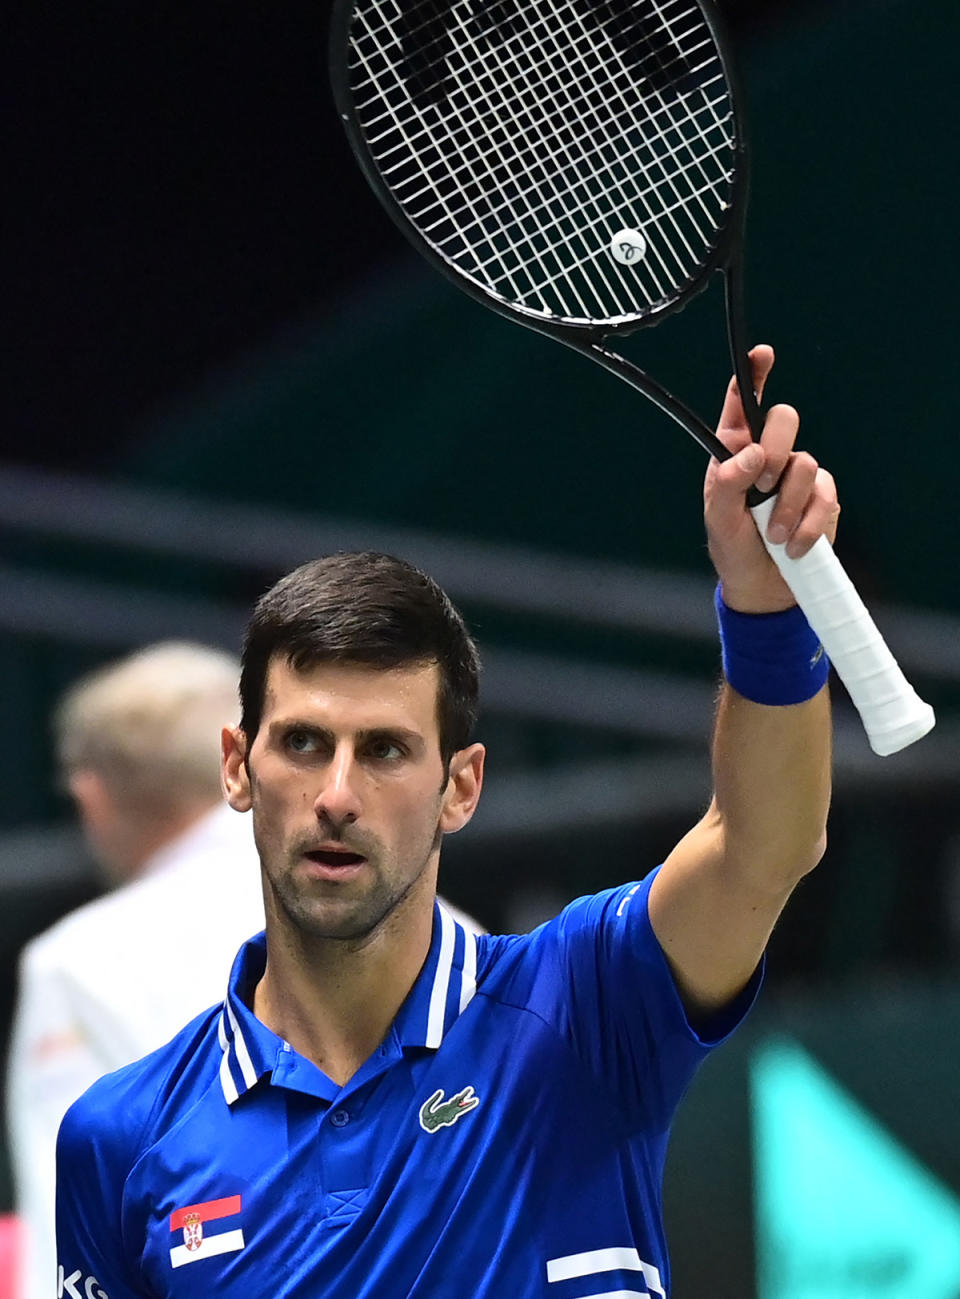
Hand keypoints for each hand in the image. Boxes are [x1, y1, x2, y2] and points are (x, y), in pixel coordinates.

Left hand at [704, 345, 839, 613]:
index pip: (744, 403)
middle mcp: (769, 453)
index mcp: (734, 450)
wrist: (764, 585)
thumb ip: (726, 484)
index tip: (762, 354)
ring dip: (787, 505)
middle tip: (762, 484)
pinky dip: (806, 525)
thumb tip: (752, 454)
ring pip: (805, 463)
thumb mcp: (717, 519)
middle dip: (776, 448)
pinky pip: (824, 497)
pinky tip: (792, 545)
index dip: (753, 374)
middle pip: (784, 418)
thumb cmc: (733, 546)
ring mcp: (798, 472)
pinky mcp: (823, 496)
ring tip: (772, 534)